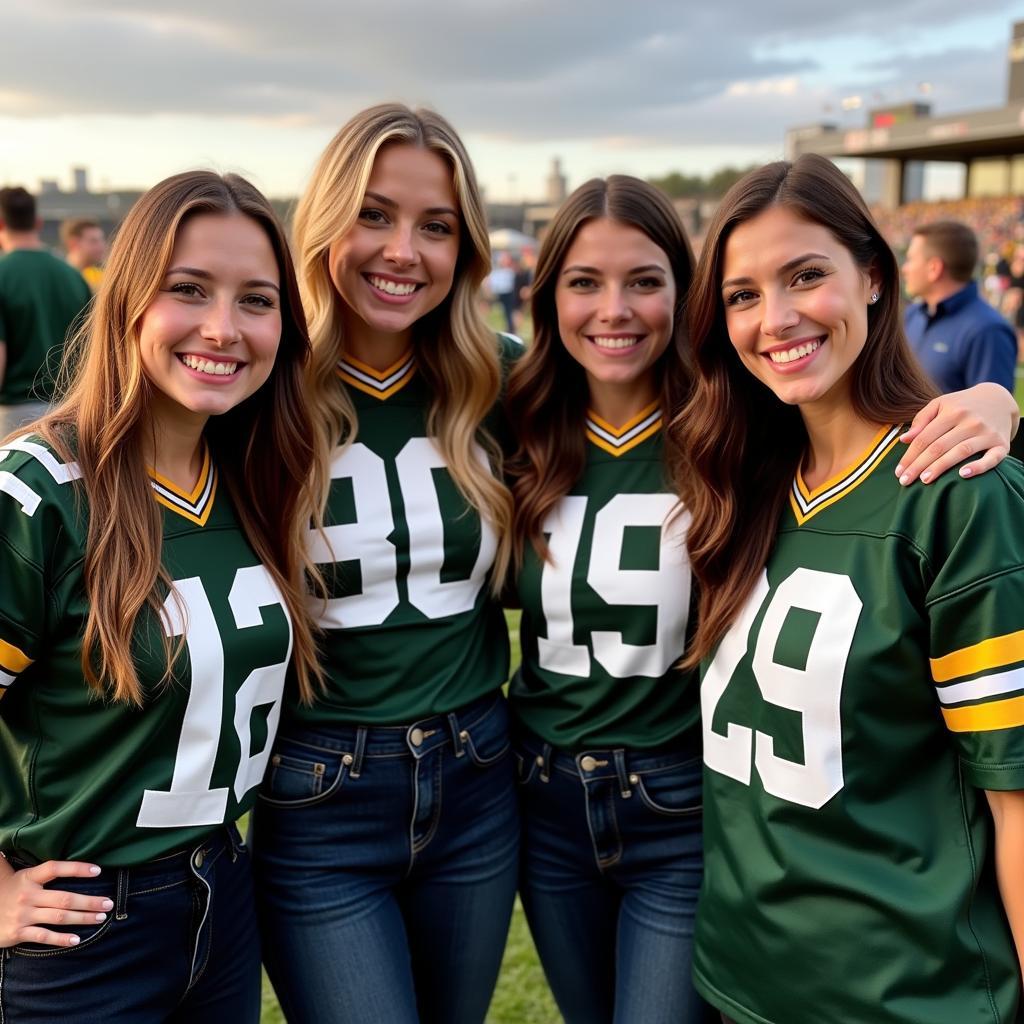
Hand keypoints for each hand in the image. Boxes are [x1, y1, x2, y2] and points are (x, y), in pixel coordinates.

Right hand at [0, 858, 111, 947]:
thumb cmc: (11, 891)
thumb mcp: (24, 876)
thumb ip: (45, 871)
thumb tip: (72, 857)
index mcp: (29, 877)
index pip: (55, 868)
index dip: (77, 868)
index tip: (98, 871)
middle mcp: (27, 895)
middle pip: (64, 898)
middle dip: (89, 902)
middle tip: (108, 904)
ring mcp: (22, 915)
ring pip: (58, 917)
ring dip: (82, 918)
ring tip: (100, 918)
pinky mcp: (17, 933)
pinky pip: (43, 936)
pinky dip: (60, 939)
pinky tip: (76, 939)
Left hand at [895, 383, 1017, 484]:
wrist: (999, 399)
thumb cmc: (962, 405)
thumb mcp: (940, 404)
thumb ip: (921, 420)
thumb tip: (903, 440)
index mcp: (952, 412)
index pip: (925, 437)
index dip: (910, 455)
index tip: (898, 472)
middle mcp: (970, 422)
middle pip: (939, 446)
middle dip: (919, 465)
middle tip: (905, 481)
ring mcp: (987, 433)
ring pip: (960, 452)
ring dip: (941, 467)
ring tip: (924, 480)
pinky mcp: (1002, 444)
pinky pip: (992, 458)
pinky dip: (978, 467)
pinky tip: (962, 475)